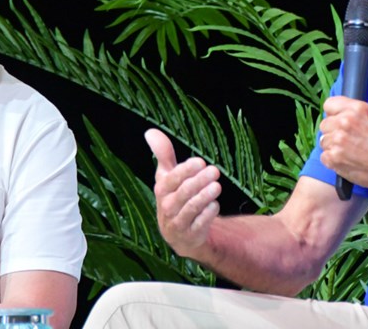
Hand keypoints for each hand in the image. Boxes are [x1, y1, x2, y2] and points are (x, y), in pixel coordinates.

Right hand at [144, 128, 221, 257]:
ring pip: (191, 208)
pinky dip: (207, 214)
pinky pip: (199, 224)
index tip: (200, 161)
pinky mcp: (190, 235)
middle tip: (214, 171)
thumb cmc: (174, 197)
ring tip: (217, 186)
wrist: (180, 233)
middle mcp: (167, 207)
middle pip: (183, 192)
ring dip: (204, 196)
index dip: (185, 170)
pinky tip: (215, 204)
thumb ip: (163, 154)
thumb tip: (150, 131)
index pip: (172, 179)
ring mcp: (177, 223)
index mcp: (162, 190)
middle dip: (199, 181)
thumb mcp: (167, 176)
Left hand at [318, 96, 367, 192]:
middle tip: (348, 141)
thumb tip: (337, 113)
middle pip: (325, 124)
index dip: (333, 114)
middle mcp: (345, 122)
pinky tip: (347, 161)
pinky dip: (333, 161)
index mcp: (357, 109)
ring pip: (323, 141)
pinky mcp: (333, 157)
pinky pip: (324, 156)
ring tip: (350, 153)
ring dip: (333, 147)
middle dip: (333, 132)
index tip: (337, 120)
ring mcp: (338, 140)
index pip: (329, 104)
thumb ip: (354, 114)